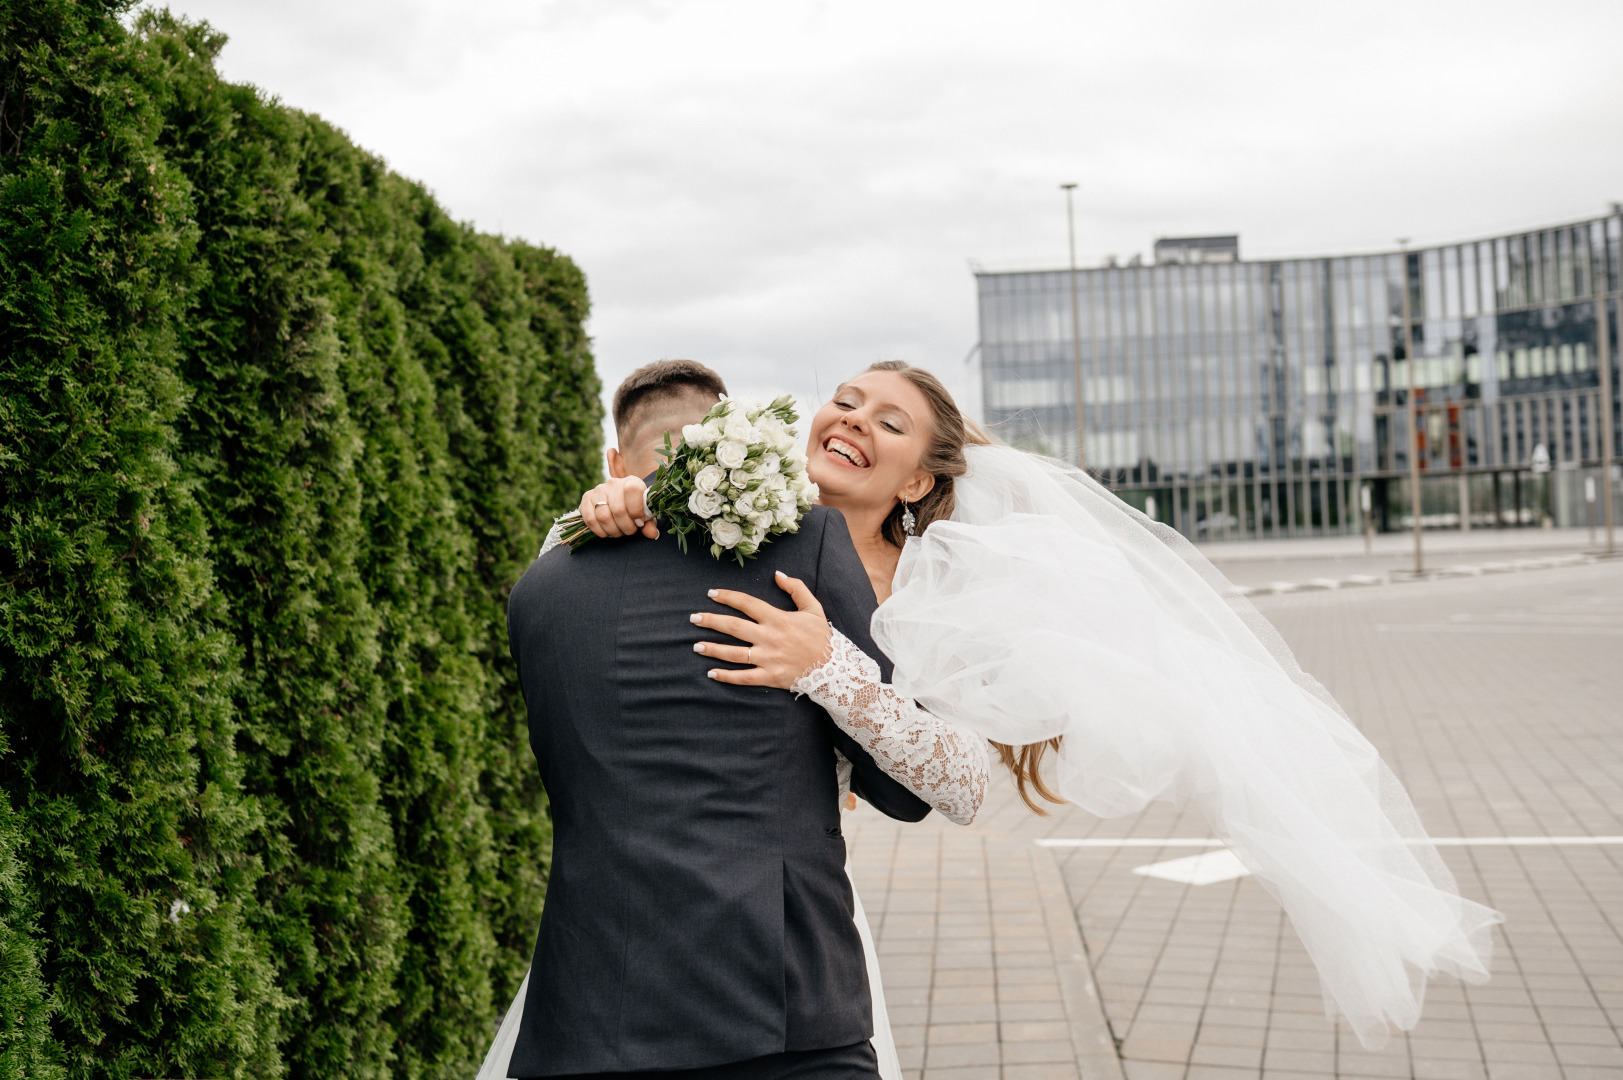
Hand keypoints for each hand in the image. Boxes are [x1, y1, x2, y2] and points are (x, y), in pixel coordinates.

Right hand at [578, 476, 656, 538]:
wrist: (617, 502)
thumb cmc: (634, 509)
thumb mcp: (644, 514)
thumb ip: (649, 524)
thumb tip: (652, 534)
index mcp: (632, 482)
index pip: (632, 490)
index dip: (636, 511)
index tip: (639, 523)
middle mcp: (613, 483)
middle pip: (618, 510)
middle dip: (626, 527)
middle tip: (629, 531)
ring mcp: (598, 490)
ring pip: (603, 516)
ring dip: (613, 530)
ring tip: (618, 531)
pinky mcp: (586, 498)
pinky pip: (590, 519)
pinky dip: (599, 530)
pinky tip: (606, 532)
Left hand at [692, 571, 831, 688]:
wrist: (834, 668)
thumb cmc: (821, 637)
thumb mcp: (813, 608)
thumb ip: (796, 588)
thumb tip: (778, 574)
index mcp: (777, 619)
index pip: (746, 603)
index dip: (727, 597)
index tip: (711, 594)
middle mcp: (768, 638)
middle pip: (733, 627)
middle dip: (711, 621)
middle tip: (693, 618)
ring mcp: (767, 659)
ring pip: (733, 653)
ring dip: (712, 649)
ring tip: (696, 645)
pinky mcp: (769, 677)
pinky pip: (743, 677)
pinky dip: (726, 677)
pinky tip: (711, 673)